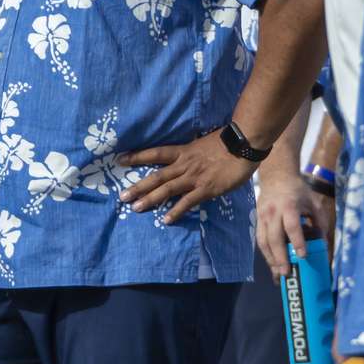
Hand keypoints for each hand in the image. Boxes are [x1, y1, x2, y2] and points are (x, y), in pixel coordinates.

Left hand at [119, 131, 255, 224]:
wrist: (243, 143)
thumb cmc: (226, 142)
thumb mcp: (202, 144)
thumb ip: (191, 153)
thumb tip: (183, 158)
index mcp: (183, 151)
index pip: (155, 153)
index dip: (137, 156)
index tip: (120, 160)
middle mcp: (184, 164)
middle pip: (156, 176)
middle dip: (138, 186)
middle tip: (122, 196)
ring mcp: (194, 177)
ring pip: (167, 189)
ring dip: (150, 199)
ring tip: (135, 208)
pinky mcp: (206, 189)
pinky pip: (187, 201)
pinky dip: (176, 211)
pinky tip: (166, 220)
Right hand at [256, 170, 332, 278]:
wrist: (277, 177)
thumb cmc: (299, 191)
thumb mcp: (313, 203)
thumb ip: (319, 222)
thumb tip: (323, 244)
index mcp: (289, 206)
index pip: (292, 226)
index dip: (297, 242)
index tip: (303, 256)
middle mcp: (273, 212)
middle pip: (274, 238)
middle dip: (280, 257)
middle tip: (286, 273)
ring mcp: (262, 216)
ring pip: (263, 241)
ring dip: (270, 259)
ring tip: (277, 273)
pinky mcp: (257, 220)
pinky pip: (260, 239)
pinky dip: (266, 253)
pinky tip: (272, 263)